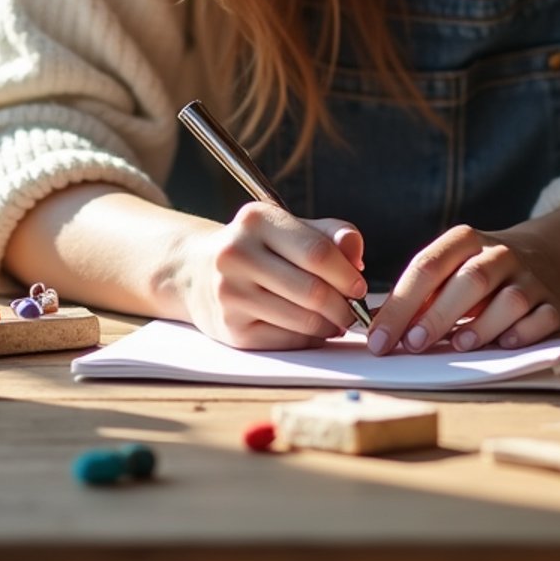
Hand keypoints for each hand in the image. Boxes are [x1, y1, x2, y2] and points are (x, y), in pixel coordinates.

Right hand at [181, 203, 368, 350]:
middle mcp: (236, 254)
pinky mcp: (230, 328)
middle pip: (312, 290)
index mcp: (256, 220)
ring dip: (330, 325)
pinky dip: (310, 338)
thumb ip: (330, 234)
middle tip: (355, 310)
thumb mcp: (290, 227)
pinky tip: (315, 330)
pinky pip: (286, 340)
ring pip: (302, 319)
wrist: (198, 271)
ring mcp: (230, 293)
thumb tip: (356, 257)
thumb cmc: (259, 247)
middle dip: (343, 305)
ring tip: (338, 320)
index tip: (360, 286)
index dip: (346, 274)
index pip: (317, 252)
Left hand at [367, 221, 559, 355]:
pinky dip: (525, 333)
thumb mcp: (452, 266)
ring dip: (484, 324)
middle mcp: (499, 254)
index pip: (427, 266)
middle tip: (413, 344)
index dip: (401, 304)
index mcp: (465, 240)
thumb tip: (382, 327)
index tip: (380, 338)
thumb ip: (421, 293)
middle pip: (470, 280)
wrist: (550, 256)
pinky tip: (505, 343)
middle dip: (438, 314)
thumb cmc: (482, 269)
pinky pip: (543, 319)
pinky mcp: (555, 303)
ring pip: (511, 299)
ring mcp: (531, 278)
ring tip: (460, 346)